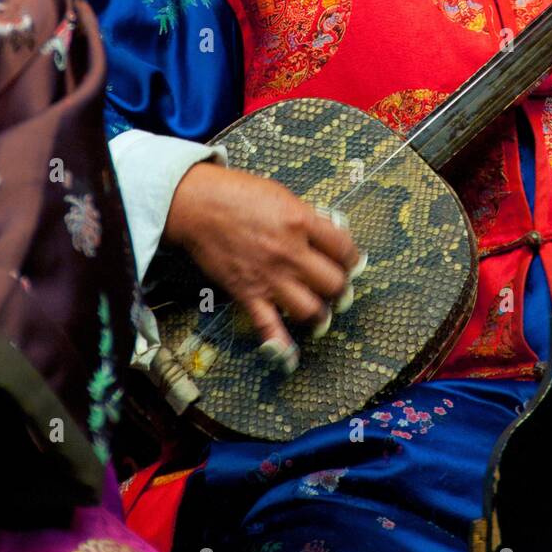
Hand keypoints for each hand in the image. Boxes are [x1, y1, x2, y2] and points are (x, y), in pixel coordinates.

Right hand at [164, 161, 362, 366]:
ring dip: (320, 315)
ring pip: (310, 310)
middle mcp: (290, 253)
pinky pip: (269, 327)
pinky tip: (291, 357)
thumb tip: (327, 233)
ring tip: (321, 313)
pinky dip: (281, 346)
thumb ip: (306, 217)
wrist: (198, 205)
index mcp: (301, 222)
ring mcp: (270, 277)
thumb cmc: (236, 193)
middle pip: (334, 283)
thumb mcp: (281, 195)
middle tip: (337, 288)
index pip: (344, 248)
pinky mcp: (248, 294)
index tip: (350, 262)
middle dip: (340, 288)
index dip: (352, 258)